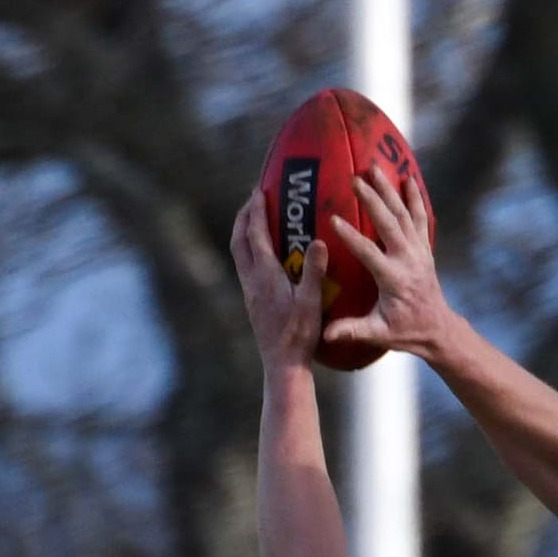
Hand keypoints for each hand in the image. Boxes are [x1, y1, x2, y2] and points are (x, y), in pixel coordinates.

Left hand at [231, 191, 327, 371]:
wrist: (282, 365)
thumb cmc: (299, 336)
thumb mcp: (312, 303)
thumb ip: (315, 271)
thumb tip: (319, 241)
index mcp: (265, 277)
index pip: (255, 235)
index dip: (256, 211)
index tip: (258, 191)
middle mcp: (252, 282)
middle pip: (238, 241)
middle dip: (243, 217)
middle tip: (252, 200)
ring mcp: (250, 293)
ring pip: (239, 255)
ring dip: (243, 234)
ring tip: (253, 221)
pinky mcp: (253, 303)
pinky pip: (245, 268)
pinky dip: (250, 251)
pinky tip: (263, 254)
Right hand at [324, 167, 453, 365]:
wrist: (437, 327)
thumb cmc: (405, 331)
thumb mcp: (378, 333)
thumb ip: (352, 330)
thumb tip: (325, 334)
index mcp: (393, 279)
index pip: (369, 252)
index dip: (351, 236)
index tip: (333, 220)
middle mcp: (408, 260)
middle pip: (390, 223)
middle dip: (373, 199)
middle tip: (355, 179)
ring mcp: (419, 251)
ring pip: (404, 213)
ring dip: (389, 189)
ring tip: (374, 167)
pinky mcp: (424, 247)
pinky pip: (420, 217)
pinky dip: (415, 197)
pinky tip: (407, 178)